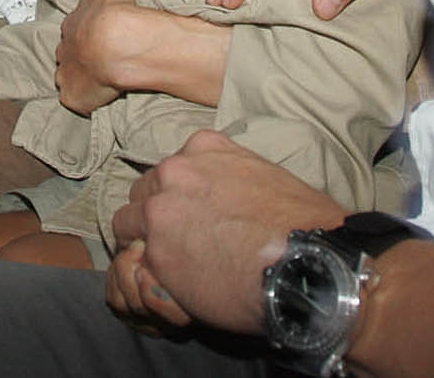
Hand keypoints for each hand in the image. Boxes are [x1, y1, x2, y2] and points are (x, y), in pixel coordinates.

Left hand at [54, 0, 134, 114]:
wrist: (118, 43)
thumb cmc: (112, 9)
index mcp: (71, 25)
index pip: (74, 28)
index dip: (85, 30)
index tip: (97, 32)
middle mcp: (64, 51)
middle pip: (68, 53)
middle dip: (78, 55)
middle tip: (97, 56)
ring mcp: (67, 77)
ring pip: (68, 78)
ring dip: (79, 77)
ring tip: (97, 78)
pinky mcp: (75, 99)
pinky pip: (77, 100)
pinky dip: (84, 99)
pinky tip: (97, 97)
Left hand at [108, 131, 345, 334]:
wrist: (307, 262)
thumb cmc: (300, 224)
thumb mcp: (263, 175)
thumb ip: (229, 176)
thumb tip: (225, 196)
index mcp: (202, 147)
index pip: (171, 168)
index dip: (177, 195)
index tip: (188, 214)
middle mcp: (175, 170)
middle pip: (143, 191)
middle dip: (154, 214)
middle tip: (174, 242)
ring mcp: (161, 209)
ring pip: (126, 222)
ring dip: (142, 241)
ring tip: (165, 264)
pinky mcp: (157, 251)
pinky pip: (135, 262)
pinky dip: (148, 274)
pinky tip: (171, 286)